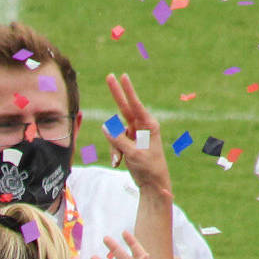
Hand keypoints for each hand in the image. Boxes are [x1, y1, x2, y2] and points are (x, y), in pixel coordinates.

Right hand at [103, 72, 171, 197]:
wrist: (152, 183)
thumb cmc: (149, 167)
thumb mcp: (134, 154)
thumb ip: (119, 139)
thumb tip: (105, 126)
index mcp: (149, 125)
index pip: (135, 105)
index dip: (128, 90)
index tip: (122, 76)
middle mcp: (141, 126)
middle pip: (125, 107)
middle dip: (117, 94)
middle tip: (109, 75)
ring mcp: (134, 134)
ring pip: (114, 132)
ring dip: (114, 147)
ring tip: (119, 161)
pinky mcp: (128, 142)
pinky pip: (114, 142)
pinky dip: (114, 152)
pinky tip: (119, 163)